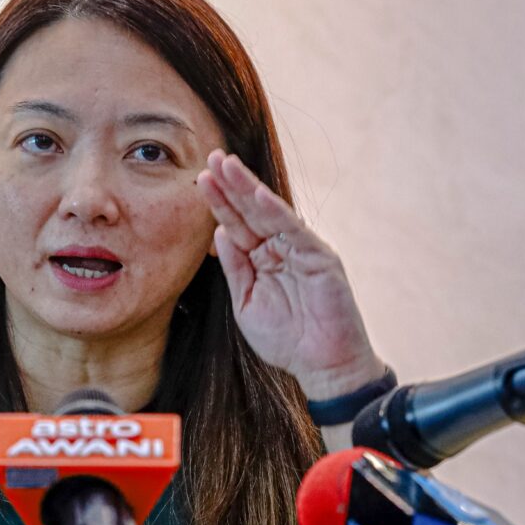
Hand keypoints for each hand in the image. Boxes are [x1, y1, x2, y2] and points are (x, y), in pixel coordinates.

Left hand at [196, 149, 383, 400]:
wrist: (322, 367)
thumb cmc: (287, 340)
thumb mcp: (247, 303)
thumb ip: (235, 268)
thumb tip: (218, 232)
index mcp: (262, 259)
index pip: (237, 224)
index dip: (220, 201)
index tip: (201, 178)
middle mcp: (281, 248)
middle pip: (251, 210)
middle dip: (231, 184)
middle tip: (211, 157)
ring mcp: (301, 250)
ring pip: (270, 213)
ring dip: (248, 188)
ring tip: (227, 165)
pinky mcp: (320, 258)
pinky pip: (294, 230)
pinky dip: (276, 211)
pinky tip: (257, 194)